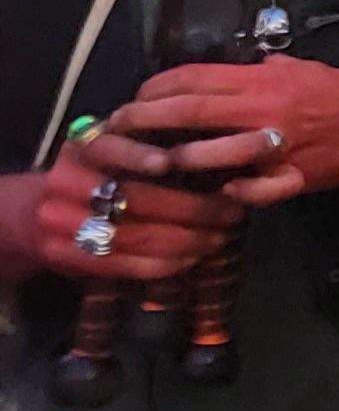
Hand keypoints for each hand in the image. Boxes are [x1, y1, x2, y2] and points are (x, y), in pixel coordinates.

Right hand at [5, 132, 262, 283]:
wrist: (34, 213)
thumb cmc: (97, 174)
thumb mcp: (112, 149)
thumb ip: (148, 146)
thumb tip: (216, 149)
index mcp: (82, 148)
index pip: (109, 148)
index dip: (136, 154)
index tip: (168, 163)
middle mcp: (65, 182)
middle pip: (133, 198)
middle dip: (191, 208)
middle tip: (232, 213)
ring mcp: (59, 222)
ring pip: (132, 234)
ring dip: (185, 240)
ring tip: (220, 238)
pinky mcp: (63, 255)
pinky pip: (120, 263)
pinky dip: (160, 264)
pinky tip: (190, 259)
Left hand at [110, 58, 338, 206]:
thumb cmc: (336, 89)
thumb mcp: (295, 67)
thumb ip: (255, 71)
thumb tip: (215, 74)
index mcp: (260, 80)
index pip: (192, 78)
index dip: (154, 89)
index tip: (133, 100)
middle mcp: (262, 109)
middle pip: (188, 111)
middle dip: (144, 120)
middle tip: (118, 130)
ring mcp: (275, 145)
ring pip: (208, 154)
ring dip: (177, 159)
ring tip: (154, 165)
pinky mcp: (291, 176)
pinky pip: (251, 189)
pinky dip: (230, 191)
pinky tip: (217, 191)